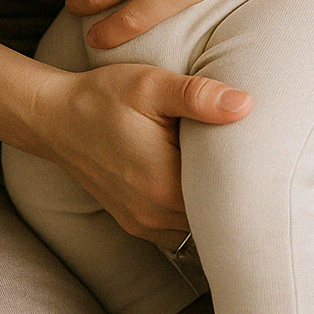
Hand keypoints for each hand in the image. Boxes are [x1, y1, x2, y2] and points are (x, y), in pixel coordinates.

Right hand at [35, 59, 251, 246]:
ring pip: (195, 225)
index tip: (257, 153)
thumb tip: (246, 105)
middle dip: (229, 190)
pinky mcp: (133, 222)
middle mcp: (154, 214)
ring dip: (207, 202)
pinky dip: (187, 209)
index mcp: (164, 183)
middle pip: (212, 214)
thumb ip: (198, 96)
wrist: (55, 117)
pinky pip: (175, 228)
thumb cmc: (103, 97)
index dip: (245, 176)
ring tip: (219, 167)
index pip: (226, 195)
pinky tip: (191, 178)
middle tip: (247, 158)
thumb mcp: (150, 85)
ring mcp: (142, 223)